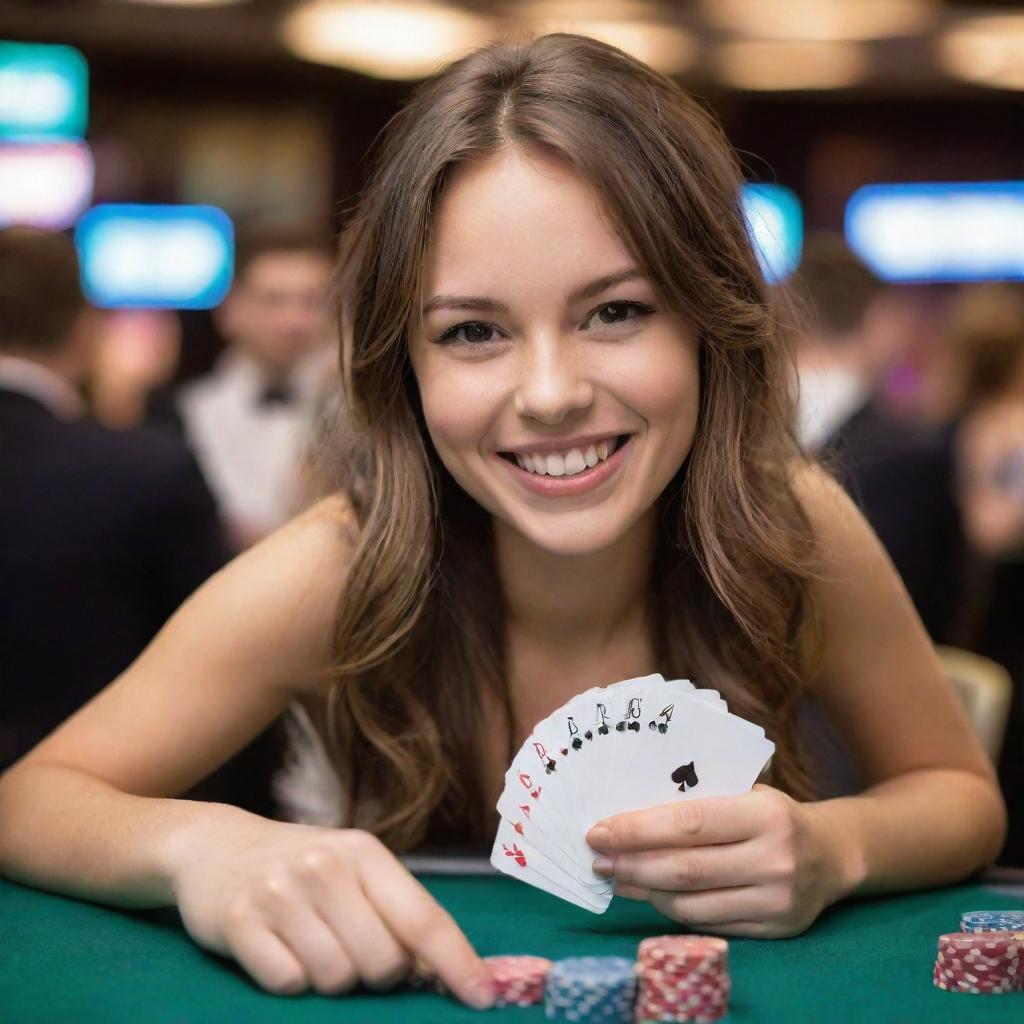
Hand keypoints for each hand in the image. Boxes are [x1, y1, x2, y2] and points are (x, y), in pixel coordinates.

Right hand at [170, 811, 493, 1005]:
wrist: (215, 845)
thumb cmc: (302, 864)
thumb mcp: (353, 869)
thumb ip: (396, 912)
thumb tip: (441, 972)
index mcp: (364, 853)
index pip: (423, 919)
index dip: (457, 963)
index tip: (483, 997)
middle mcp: (325, 868)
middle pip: (382, 962)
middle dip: (378, 974)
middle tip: (356, 951)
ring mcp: (280, 894)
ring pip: (336, 979)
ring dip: (332, 978)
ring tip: (314, 945)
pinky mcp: (239, 924)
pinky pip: (288, 985)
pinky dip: (290, 981)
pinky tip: (280, 949)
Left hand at [585, 785, 847, 937]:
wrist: (833, 855)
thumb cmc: (773, 814)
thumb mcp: (747, 792)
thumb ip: (700, 798)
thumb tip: (628, 811)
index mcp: (764, 814)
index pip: (689, 823)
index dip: (638, 829)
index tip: (599, 830)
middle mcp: (773, 859)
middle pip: (684, 869)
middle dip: (631, 864)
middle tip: (597, 858)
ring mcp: (775, 901)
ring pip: (690, 904)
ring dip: (644, 891)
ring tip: (616, 876)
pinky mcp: (773, 931)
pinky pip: (706, 923)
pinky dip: (670, 910)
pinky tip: (650, 893)